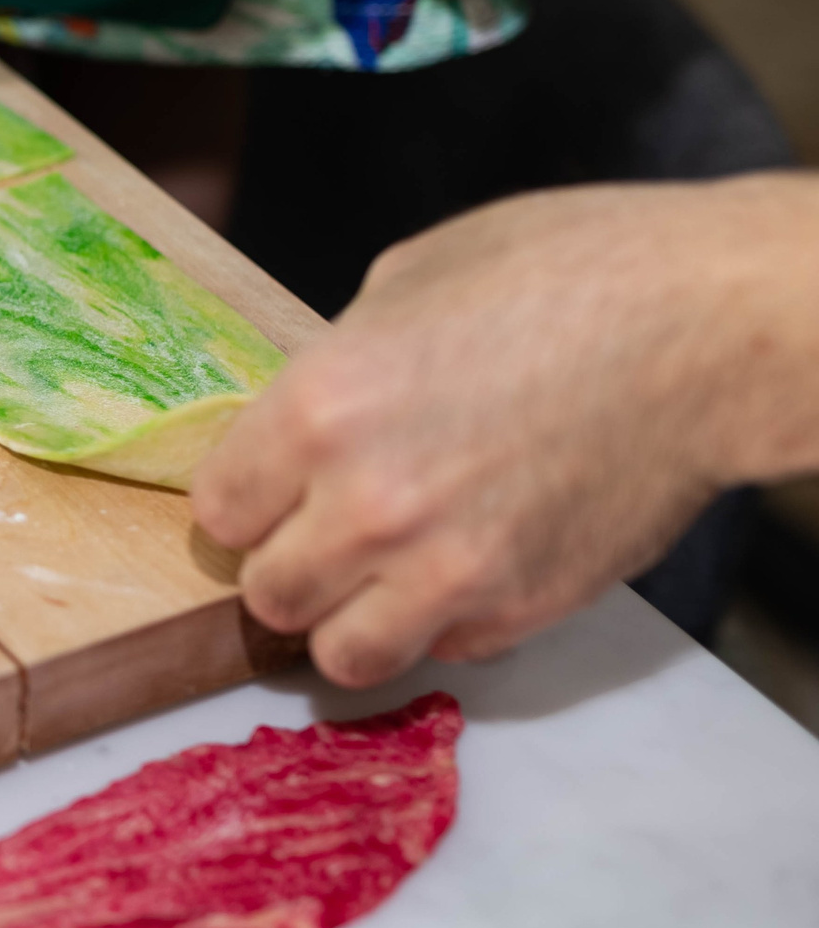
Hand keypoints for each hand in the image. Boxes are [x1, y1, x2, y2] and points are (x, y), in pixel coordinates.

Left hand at [193, 176, 818, 687]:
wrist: (709, 326)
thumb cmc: (566, 273)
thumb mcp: (407, 281)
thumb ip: (336, 366)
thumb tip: (303, 420)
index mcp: (318, 410)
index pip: (219, 509)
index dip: (245, 499)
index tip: (271, 491)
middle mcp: (366, 506)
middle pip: (268, 593)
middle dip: (291, 563)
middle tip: (326, 532)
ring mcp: (445, 571)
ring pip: (341, 654)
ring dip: (352, 618)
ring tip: (382, 574)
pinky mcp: (520, 609)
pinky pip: (442, 650)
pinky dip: (443, 624)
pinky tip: (470, 565)